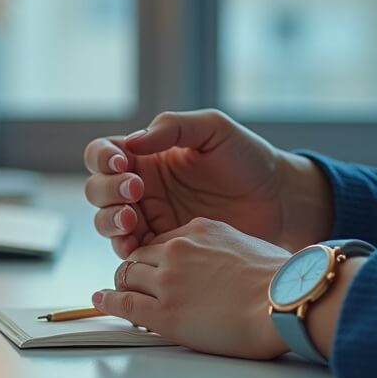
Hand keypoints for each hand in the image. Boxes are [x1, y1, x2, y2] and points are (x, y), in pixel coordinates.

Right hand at [82, 110, 331, 256]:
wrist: (278, 199)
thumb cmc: (247, 158)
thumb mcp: (212, 129)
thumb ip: (172, 127)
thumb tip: (131, 143)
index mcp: (147, 155)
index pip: (103, 153)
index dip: (103, 157)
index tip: (124, 162)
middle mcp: (142, 186)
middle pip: (98, 189)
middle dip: (108, 190)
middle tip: (135, 190)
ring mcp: (151, 217)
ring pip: (107, 221)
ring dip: (109, 220)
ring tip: (132, 219)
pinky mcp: (163, 246)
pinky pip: (131, 250)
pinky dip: (125, 248)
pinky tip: (135, 245)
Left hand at [91, 218, 291, 358]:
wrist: (284, 303)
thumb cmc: (281, 280)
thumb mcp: (251, 246)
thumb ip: (226, 250)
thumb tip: (227, 265)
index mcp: (199, 230)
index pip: (163, 239)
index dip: (157, 257)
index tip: (156, 267)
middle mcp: (177, 250)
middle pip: (139, 256)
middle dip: (135, 269)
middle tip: (135, 282)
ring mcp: (167, 281)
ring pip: (126, 276)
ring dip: (121, 285)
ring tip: (117, 294)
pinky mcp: (163, 313)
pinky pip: (123, 303)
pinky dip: (108, 301)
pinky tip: (101, 301)